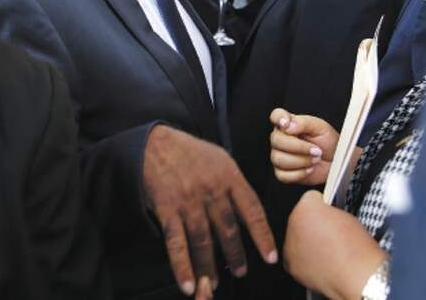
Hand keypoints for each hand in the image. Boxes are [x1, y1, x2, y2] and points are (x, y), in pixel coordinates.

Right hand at [143, 125, 277, 297]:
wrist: (155, 143)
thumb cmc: (190, 151)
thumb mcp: (221, 158)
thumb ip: (235, 183)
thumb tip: (247, 211)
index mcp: (230, 177)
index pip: (252, 211)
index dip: (262, 236)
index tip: (270, 257)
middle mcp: (212, 191)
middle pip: (228, 230)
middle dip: (236, 255)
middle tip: (241, 272)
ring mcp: (189, 202)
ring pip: (204, 241)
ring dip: (210, 266)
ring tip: (214, 283)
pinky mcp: (167, 210)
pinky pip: (176, 244)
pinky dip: (182, 267)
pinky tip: (188, 283)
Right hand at [269, 108, 338, 184]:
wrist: (335, 162)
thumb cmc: (328, 143)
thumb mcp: (321, 128)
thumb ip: (304, 123)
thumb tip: (288, 126)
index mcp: (289, 124)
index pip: (276, 116)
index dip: (278, 119)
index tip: (286, 125)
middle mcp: (281, 138)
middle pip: (276, 140)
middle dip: (299, 147)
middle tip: (316, 150)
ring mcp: (279, 155)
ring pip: (278, 159)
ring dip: (301, 161)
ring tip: (315, 159)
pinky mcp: (283, 173)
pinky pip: (282, 175)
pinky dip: (299, 173)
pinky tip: (309, 169)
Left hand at [284, 191, 386, 299]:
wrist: (357, 274)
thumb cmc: (356, 246)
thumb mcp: (346, 215)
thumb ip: (329, 209)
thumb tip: (326, 214)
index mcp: (307, 206)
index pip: (311, 198)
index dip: (323, 205)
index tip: (328, 211)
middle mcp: (293, 223)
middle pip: (300, 218)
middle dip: (312, 224)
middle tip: (328, 233)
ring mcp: (290, 245)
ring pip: (296, 238)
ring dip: (307, 242)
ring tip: (326, 250)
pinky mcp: (290, 265)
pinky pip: (296, 257)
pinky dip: (305, 259)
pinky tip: (321, 262)